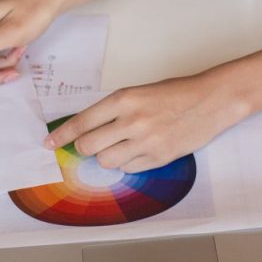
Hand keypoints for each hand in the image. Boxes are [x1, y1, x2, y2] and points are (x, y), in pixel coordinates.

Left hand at [48, 74, 247, 173]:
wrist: (212, 100)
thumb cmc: (177, 92)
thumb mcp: (140, 92)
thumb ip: (115, 110)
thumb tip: (88, 129)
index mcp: (125, 99)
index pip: (82, 122)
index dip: (61, 135)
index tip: (49, 143)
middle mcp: (132, 121)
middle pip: (88, 146)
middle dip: (85, 147)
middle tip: (92, 143)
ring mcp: (146, 141)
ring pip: (106, 161)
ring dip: (108, 156)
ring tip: (123, 144)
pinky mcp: (159, 158)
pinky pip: (128, 168)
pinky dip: (128, 162)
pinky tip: (140, 150)